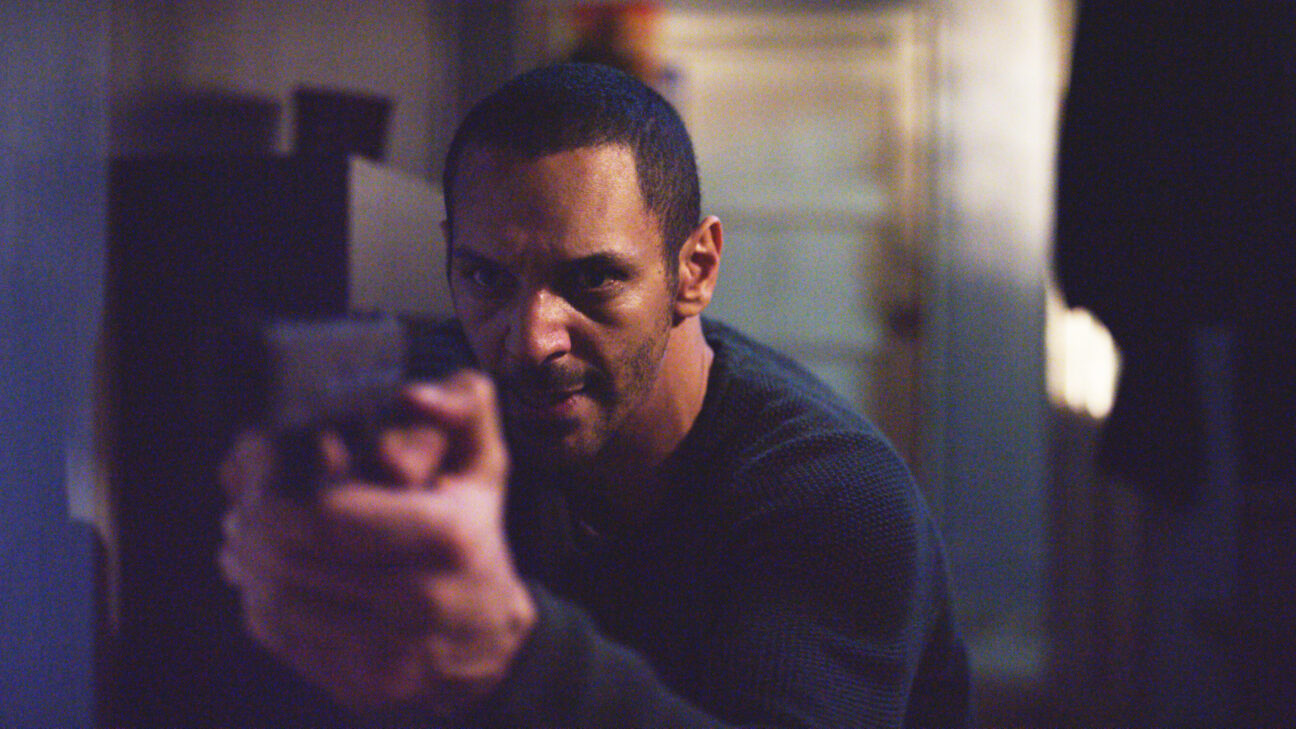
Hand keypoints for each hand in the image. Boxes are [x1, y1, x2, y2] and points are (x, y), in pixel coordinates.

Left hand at [218, 371, 535, 715]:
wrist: (491, 643)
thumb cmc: (474, 537)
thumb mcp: (484, 463)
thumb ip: (465, 405)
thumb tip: (412, 394)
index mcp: (447, 536)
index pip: (325, 513)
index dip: (273, 483)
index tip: (258, 455)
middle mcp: (420, 599)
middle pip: (289, 556)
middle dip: (249, 519)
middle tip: (242, 498)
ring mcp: (391, 652)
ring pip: (274, 600)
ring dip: (246, 561)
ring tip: (244, 533)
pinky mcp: (363, 686)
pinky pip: (281, 639)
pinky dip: (259, 600)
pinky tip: (264, 576)